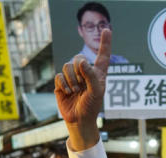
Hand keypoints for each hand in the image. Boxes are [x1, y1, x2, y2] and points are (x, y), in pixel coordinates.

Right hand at [55, 29, 109, 149]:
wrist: (79, 120)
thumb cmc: (91, 107)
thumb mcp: (96, 92)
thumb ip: (91, 76)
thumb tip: (81, 62)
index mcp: (98, 73)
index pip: (103, 55)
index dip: (105, 43)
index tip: (106, 30)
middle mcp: (85, 72)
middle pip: (78, 58)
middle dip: (78, 71)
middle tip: (81, 85)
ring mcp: (72, 77)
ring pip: (67, 66)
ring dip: (71, 80)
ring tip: (76, 91)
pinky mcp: (61, 83)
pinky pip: (59, 75)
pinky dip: (63, 84)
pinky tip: (68, 92)